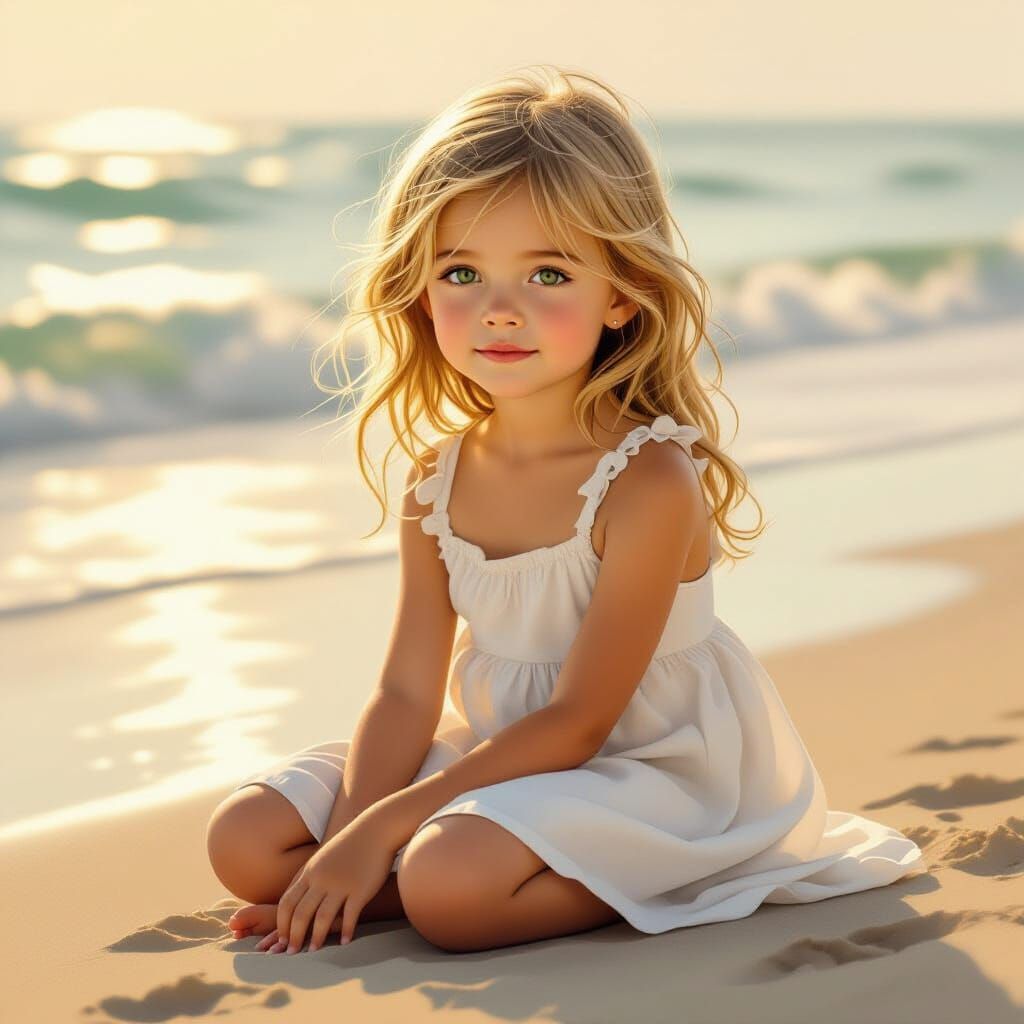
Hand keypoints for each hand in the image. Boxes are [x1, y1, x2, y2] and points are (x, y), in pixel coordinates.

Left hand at [275, 810, 398, 951]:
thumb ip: (310, 876)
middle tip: (291, 954)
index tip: (281, 939)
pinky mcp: (360, 888)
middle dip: (294, 936)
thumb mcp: (323, 857)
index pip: (287, 902)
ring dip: (316, 938)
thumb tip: (298, 898)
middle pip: (300, 913)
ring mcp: (341, 884)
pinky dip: (345, 931)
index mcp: (310, 871)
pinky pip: (349, 915)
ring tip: (313, 952)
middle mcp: (322, 879)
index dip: (282, 924)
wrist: (377, 828)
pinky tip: (345, 942)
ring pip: (322, 917)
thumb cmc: (350, 844)